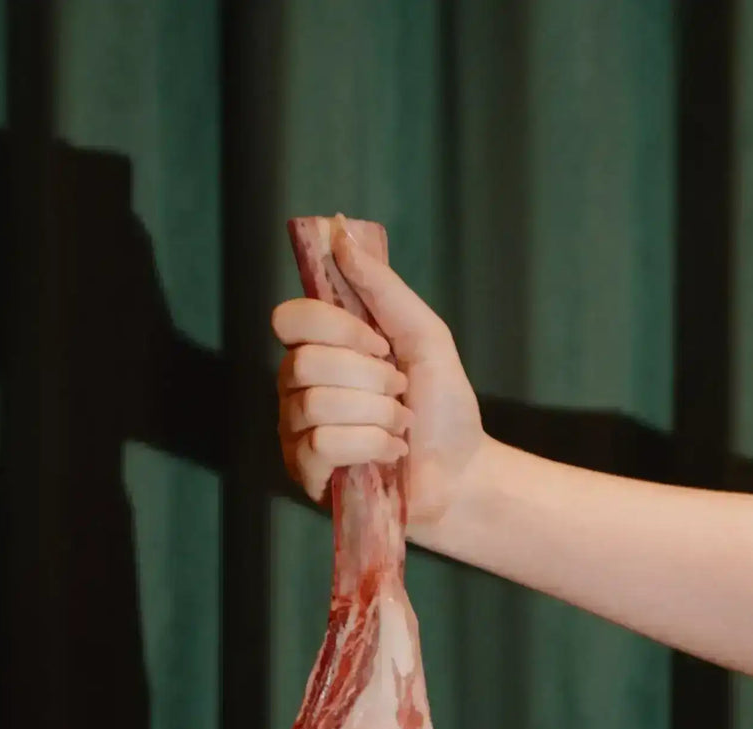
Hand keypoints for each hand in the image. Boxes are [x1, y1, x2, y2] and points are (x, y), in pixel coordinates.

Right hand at [271, 225, 486, 530]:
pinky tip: (391, 453)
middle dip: (372, 378)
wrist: (462, 473)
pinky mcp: (305, 472)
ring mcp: (295, 432)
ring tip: (400, 428)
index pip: (290, 318)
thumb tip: (339, 230)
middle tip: (400, 394)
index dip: (338, 328)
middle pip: (307, 362)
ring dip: (378, 415)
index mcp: (319, 350)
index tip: (382, 345)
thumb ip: (381, 287)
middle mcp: (296, 388)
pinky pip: (322, 444)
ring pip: (316, 404)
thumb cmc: (442, 407)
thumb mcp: (423, 335)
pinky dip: (371, 445)